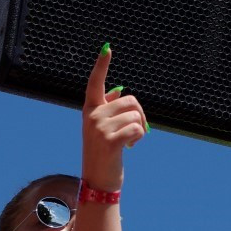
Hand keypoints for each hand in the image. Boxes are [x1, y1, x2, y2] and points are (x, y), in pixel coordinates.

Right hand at [81, 45, 147, 191]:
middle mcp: (93, 116)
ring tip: (129, 143)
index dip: (102, 65)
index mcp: (90, 110)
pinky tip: (130, 148)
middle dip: (139, 115)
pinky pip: (136, 129)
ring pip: (136, 116)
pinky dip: (139, 138)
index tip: (107, 48)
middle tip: (135, 132)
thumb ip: (108, 109)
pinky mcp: (110, 141)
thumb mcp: (102, 129)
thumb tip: (119, 90)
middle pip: (130, 101)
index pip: (95, 83)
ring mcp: (100, 128)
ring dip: (139, 129)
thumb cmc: (103, 154)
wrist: (98, 181)